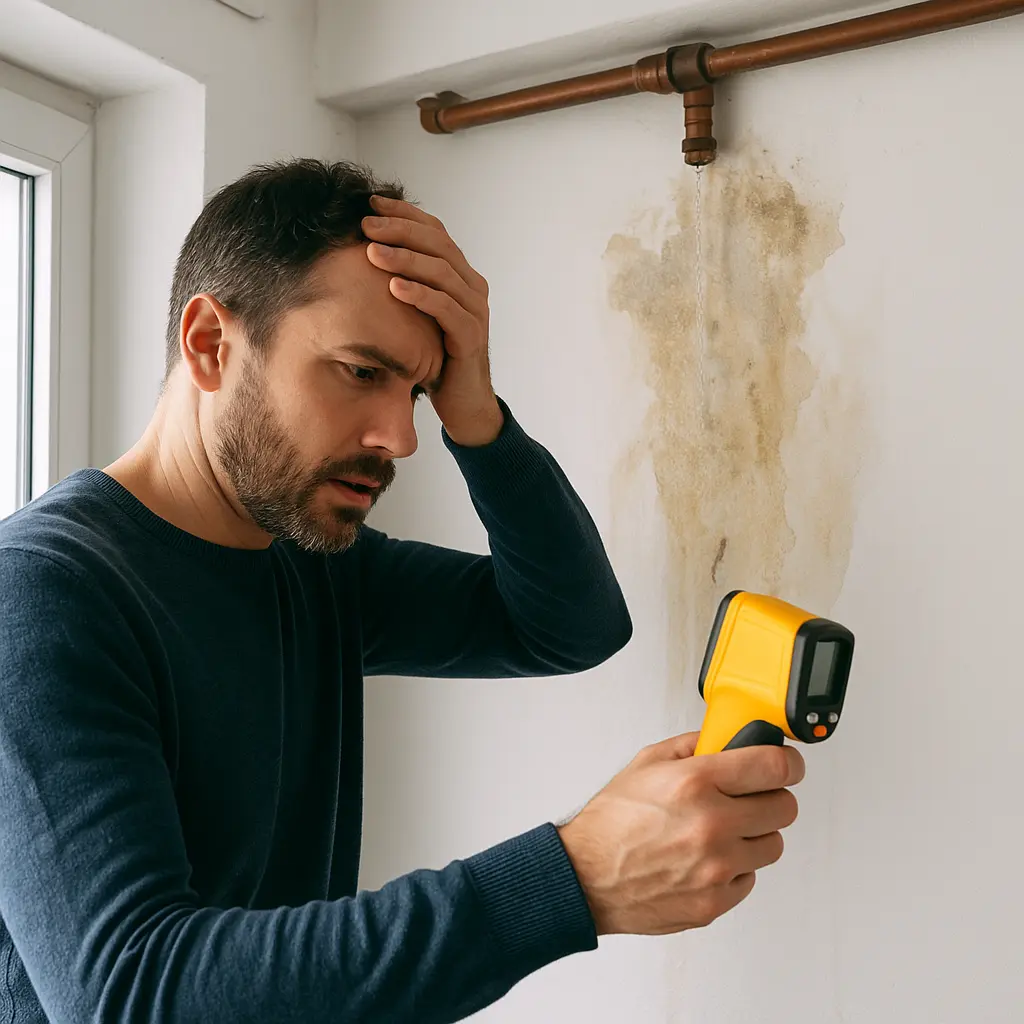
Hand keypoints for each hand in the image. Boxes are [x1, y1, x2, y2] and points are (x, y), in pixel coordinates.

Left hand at [363, 196, 502, 446]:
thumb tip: (363, 254)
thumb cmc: (436, 357)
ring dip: (405, 258)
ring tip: (371, 252)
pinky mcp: (471, 336)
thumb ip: (405, 285)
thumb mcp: (417, 315)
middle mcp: (472, 287)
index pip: (434, 231)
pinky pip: (446, 308)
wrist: (463, 403)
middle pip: (438, 244)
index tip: (369, 204)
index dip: (404, 214)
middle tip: (365, 225)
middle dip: (400, 230)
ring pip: (442, 271)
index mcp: (460, 275)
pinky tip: (393, 287)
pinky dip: (420, 294)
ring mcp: (475, 310)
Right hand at [557, 733, 803, 935]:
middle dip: (771, 796)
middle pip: (784, 807)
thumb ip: (693, 746)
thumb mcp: (646, 763)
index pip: (774, 767)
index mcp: (695, 783)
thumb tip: (730, 738)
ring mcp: (717, 868)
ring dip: (755, 834)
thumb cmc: (612, 822)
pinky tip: (707, 856)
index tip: (788, 764)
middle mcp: (711, 825)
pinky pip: (751, 877)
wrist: (587, 878)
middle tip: (751, 796)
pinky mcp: (716, 901)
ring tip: (723, 829)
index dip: (789, 762)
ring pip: (773, 844)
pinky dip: (736, 866)